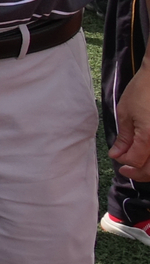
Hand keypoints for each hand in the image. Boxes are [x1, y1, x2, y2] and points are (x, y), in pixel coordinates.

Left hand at [114, 64, 149, 178]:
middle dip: (137, 173)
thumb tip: (117, 155)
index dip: (124, 162)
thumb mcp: (126, 113)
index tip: (116, 156)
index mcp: (149, 137)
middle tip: (125, 170)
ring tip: (138, 166)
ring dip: (149, 171)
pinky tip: (148, 158)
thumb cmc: (143, 91)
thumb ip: (124, 138)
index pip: (136, 161)